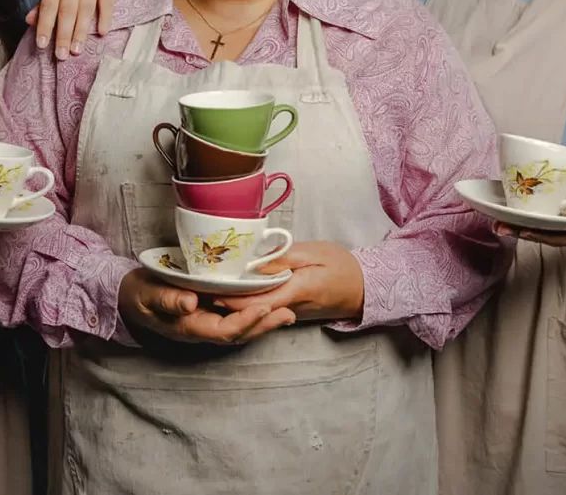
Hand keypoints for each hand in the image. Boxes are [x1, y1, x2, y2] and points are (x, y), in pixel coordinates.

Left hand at [26, 0, 124, 58]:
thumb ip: (45, 0)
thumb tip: (29, 21)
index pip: (48, 5)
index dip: (44, 25)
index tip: (41, 45)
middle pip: (66, 10)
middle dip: (63, 34)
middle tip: (61, 55)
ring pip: (85, 9)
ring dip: (81, 31)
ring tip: (76, 50)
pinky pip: (106, 2)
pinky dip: (104, 18)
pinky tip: (102, 33)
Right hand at [118, 270, 294, 343]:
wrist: (130, 296)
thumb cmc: (138, 294)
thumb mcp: (147, 294)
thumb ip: (166, 299)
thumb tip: (189, 303)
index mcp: (188, 327)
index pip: (223, 330)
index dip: (245, 321)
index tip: (265, 307)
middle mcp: (201, 329)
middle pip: (238, 335)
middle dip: (264, 325)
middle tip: (288, 313)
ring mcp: (206, 324)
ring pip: (240, 329)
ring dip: (264, 322)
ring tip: (288, 312)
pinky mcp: (210, 314)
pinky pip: (236, 319)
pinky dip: (255, 314)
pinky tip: (270, 305)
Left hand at [210, 241, 364, 321]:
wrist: (366, 288)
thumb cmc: (343, 266)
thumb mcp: (314, 253)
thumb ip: (284, 258)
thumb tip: (254, 262)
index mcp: (299, 290)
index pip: (258, 299)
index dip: (231, 297)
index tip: (209, 288)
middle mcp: (291, 307)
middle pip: (252, 308)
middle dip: (226, 300)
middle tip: (198, 287)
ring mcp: (291, 313)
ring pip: (257, 311)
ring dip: (233, 302)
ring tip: (208, 287)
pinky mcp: (291, 312)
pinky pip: (266, 308)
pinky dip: (248, 301)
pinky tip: (232, 291)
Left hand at [495, 168, 565, 247]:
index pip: (564, 237)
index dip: (544, 236)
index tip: (525, 231)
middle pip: (547, 237)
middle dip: (523, 233)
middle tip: (500, 227)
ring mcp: (565, 226)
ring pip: (540, 231)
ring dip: (518, 228)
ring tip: (496, 223)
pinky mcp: (559, 217)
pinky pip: (540, 221)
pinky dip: (524, 219)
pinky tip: (507, 214)